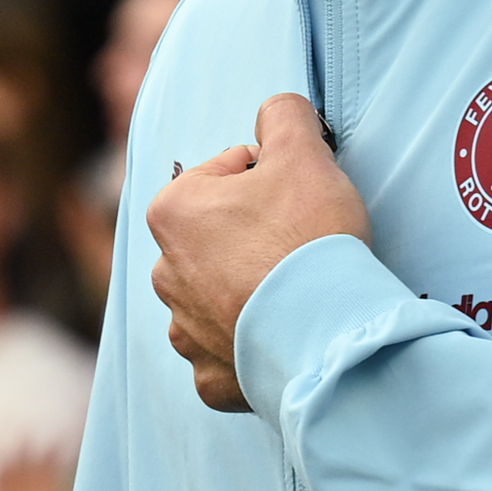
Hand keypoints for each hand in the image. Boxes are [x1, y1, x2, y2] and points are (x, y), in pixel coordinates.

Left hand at [146, 92, 370, 412]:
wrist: (328, 332)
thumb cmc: (308, 238)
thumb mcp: (304, 151)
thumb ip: (283, 115)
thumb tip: (276, 112)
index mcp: (172, 211)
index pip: (229, 172)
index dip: (273, 177)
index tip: (298, 199)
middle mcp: (164, 273)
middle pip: (220, 236)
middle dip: (254, 235)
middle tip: (300, 245)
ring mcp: (184, 331)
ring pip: (217, 296)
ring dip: (247, 292)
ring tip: (293, 294)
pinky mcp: (210, 378)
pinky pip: (228, 354)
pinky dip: (251, 345)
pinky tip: (282, 335)